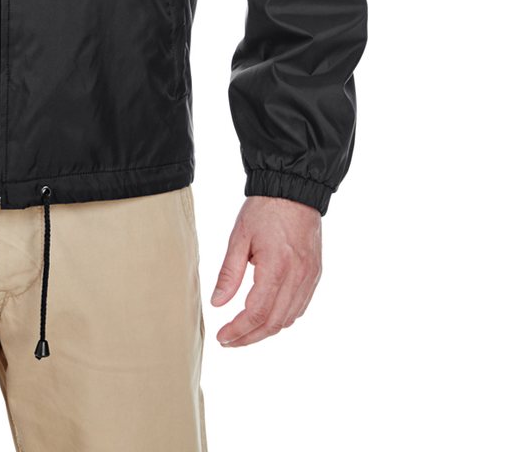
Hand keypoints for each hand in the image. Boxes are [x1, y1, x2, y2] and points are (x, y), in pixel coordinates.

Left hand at [210, 195, 321, 346]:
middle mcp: (297, 277)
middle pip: (274, 323)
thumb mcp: (239, 237)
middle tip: (230, 341)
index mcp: (276, 267)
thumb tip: (218, 303)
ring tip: (244, 331)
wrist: (294, 190)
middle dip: (250, 337)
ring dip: (266, 330)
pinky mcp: (315, 274)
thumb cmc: (264, 210)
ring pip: (288, 319)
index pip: (256, 312)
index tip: (222, 336)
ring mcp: (309, 277)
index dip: (238, 330)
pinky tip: (266, 316)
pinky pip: (299, 307)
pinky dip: (282, 317)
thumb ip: (229, 272)